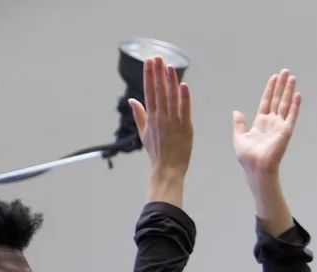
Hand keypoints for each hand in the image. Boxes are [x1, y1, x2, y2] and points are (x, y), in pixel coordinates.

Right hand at [130, 56, 192, 176]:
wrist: (167, 169)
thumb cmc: (156, 153)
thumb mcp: (143, 133)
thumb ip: (139, 115)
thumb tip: (132, 100)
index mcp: (151, 117)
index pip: (148, 92)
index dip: (148, 76)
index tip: (148, 62)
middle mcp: (160, 118)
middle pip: (158, 91)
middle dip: (157, 73)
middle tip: (157, 57)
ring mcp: (173, 122)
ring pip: (171, 98)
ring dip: (170, 81)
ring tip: (169, 66)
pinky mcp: (185, 128)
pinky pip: (184, 110)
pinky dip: (184, 98)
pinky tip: (184, 85)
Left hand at [233, 70, 300, 176]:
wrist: (256, 168)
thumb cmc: (248, 158)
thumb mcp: (239, 137)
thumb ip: (239, 124)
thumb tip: (237, 112)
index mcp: (261, 123)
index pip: (267, 102)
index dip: (270, 89)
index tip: (274, 77)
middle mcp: (272, 123)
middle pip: (277, 99)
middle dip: (281, 86)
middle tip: (285, 71)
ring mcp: (279, 126)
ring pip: (285, 104)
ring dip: (288, 91)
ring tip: (292, 77)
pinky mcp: (285, 132)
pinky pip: (291, 116)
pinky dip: (295, 105)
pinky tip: (298, 94)